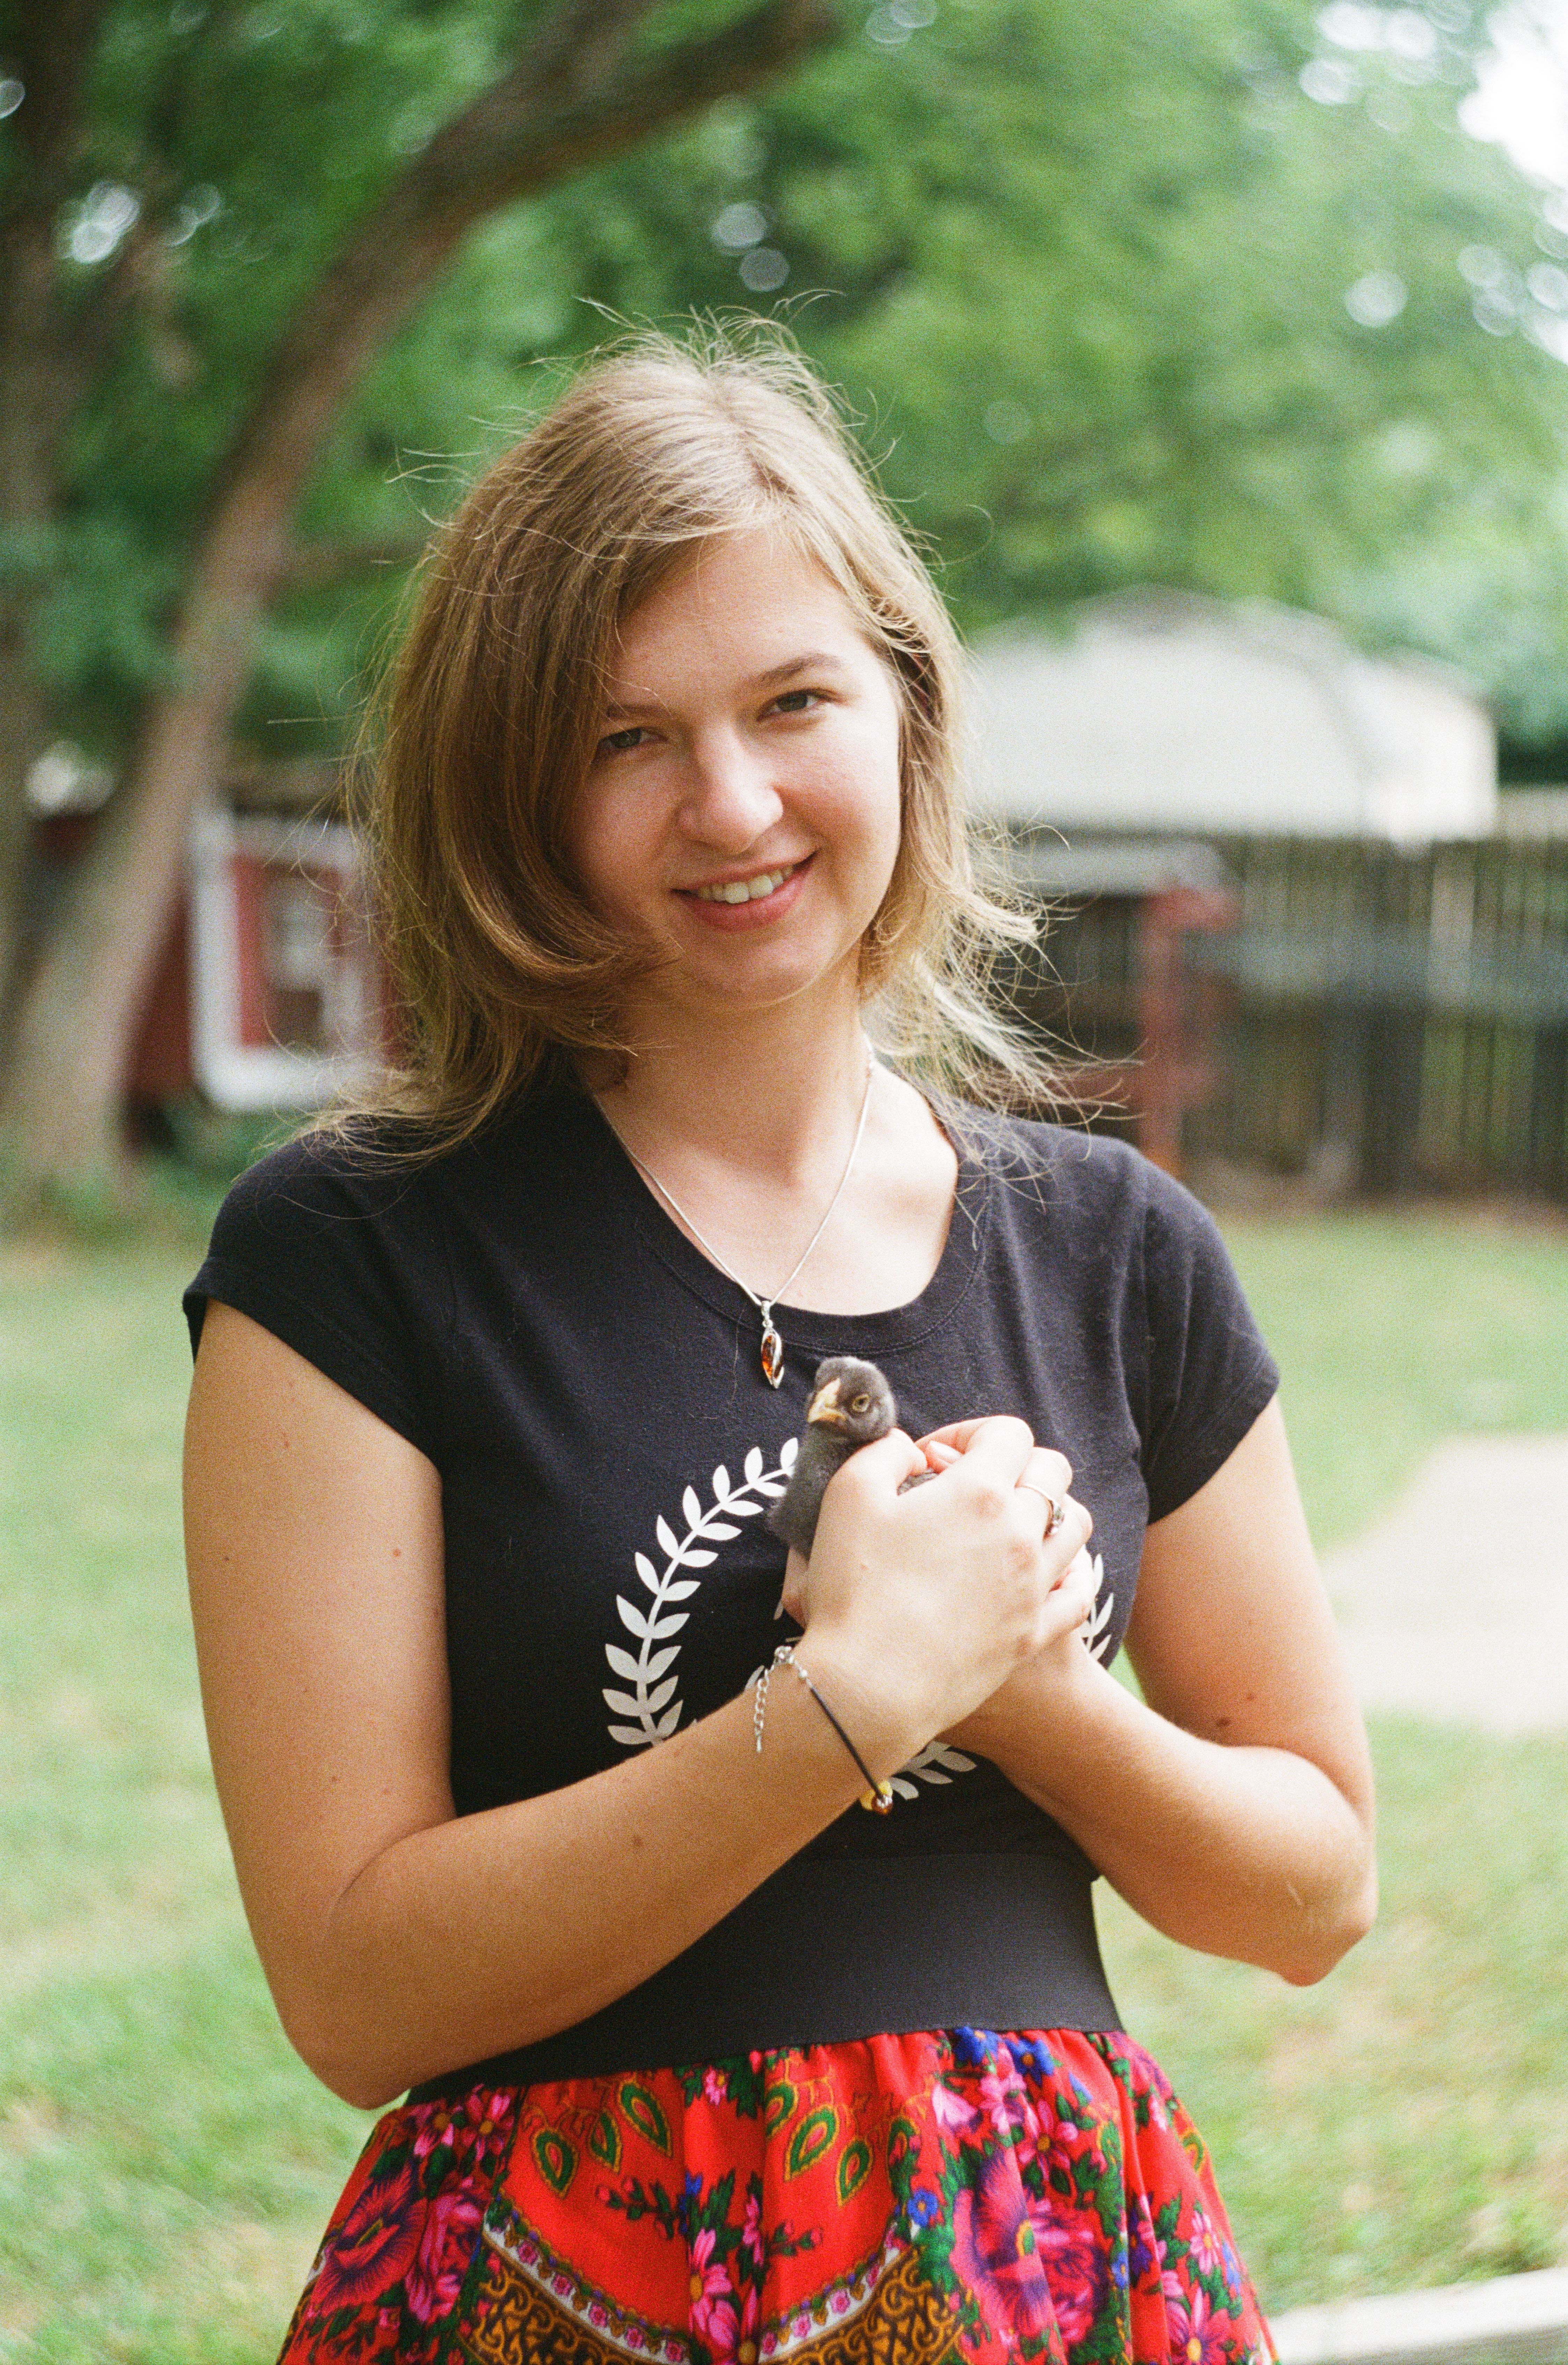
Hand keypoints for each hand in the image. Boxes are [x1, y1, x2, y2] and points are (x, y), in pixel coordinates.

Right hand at [789, 1417, 1095, 1777]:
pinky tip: (1042, 1574)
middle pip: (1053, 1473)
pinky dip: (1068, 1575)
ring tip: (1011, 1525)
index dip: (972, 1433)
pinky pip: (1077, 1593)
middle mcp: (1019, 1533)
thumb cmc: (854, 1589)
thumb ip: (883, 1452)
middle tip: (972, 1486)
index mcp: (978, 1491)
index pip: (1009, 1433)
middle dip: (1016, 1465)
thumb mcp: (848, 1495)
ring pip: (1075, 1527)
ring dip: (1049, 1512)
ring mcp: (1033, 1586)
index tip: (934, 1457)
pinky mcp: (1033, 1633)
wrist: (871, 1685)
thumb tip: (911, 1448)